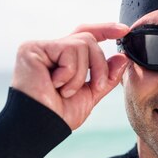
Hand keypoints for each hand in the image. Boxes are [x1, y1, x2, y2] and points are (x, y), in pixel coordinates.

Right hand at [11, 22, 129, 129]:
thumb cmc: (59, 115)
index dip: (105, 30)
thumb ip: (106, 76)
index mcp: (62, 59)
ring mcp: (40, 48)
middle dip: (99, 65)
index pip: (85, 36)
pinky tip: (54, 84)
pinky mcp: (32, 48)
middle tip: (95, 86)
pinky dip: (69, 73)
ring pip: (81, 44)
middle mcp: (50, 50)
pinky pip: (68, 50)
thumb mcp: (90, 95)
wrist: (41, 127)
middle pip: (88, 39)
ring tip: (65, 91)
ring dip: (81, 74)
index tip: (124, 31)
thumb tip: (122, 58)